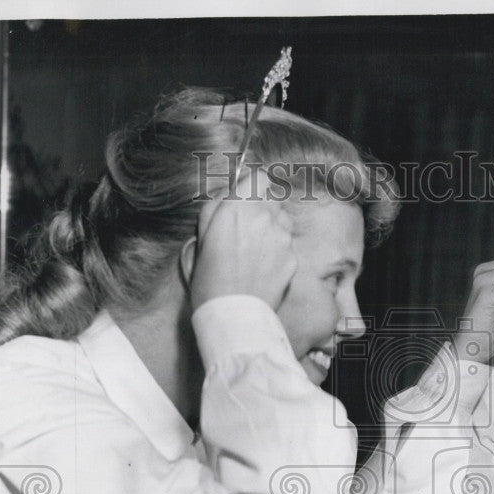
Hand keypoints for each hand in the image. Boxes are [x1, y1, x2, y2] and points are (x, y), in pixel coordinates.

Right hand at [186, 169, 296, 311]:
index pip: (259, 177)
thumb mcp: (200, 237)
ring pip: (283, 221)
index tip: (245, 197)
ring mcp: (282, 238)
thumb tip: (227, 196)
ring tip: (255, 250)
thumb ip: (215, 210)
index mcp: (237, 209)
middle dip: (262, 209)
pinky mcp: (293, 258)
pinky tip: (264, 267)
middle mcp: (264, 218)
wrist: (233, 315)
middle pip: (272, 199)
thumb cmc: (210, 279)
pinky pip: (287, 245)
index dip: (252, 186)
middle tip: (246, 229)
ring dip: (272, 228)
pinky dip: (278, 252)